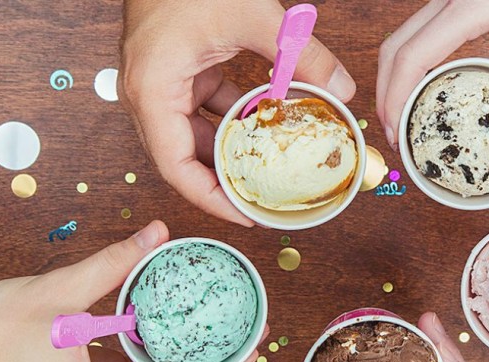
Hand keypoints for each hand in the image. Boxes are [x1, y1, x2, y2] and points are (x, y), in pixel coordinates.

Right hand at [119, 0, 355, 225]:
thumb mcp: (251, 15)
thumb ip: (299, 53)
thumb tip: (340, 89)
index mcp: (152, 91)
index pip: (176, 168)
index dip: (210, 199)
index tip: (245, 214)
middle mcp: (148, 94)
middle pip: (183, 158)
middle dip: (223, 181)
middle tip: (262, 201)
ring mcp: (160, 82)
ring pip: (193, 135)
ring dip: (230, 150)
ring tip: (267, 171)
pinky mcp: (177, 70)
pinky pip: (202, 108)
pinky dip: (231, 118)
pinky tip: (263, 123)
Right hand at [377, 0, 488, 147]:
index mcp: (472, 5)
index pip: (414, 57)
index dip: (396, 99)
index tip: (398, 135)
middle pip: (395, 47)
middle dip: (386, 95)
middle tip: (396, 137)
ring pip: (402, 37)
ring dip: (395, 78)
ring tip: (404, 118)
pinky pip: (421, 30)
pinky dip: (411, 62)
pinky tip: (423, 89)